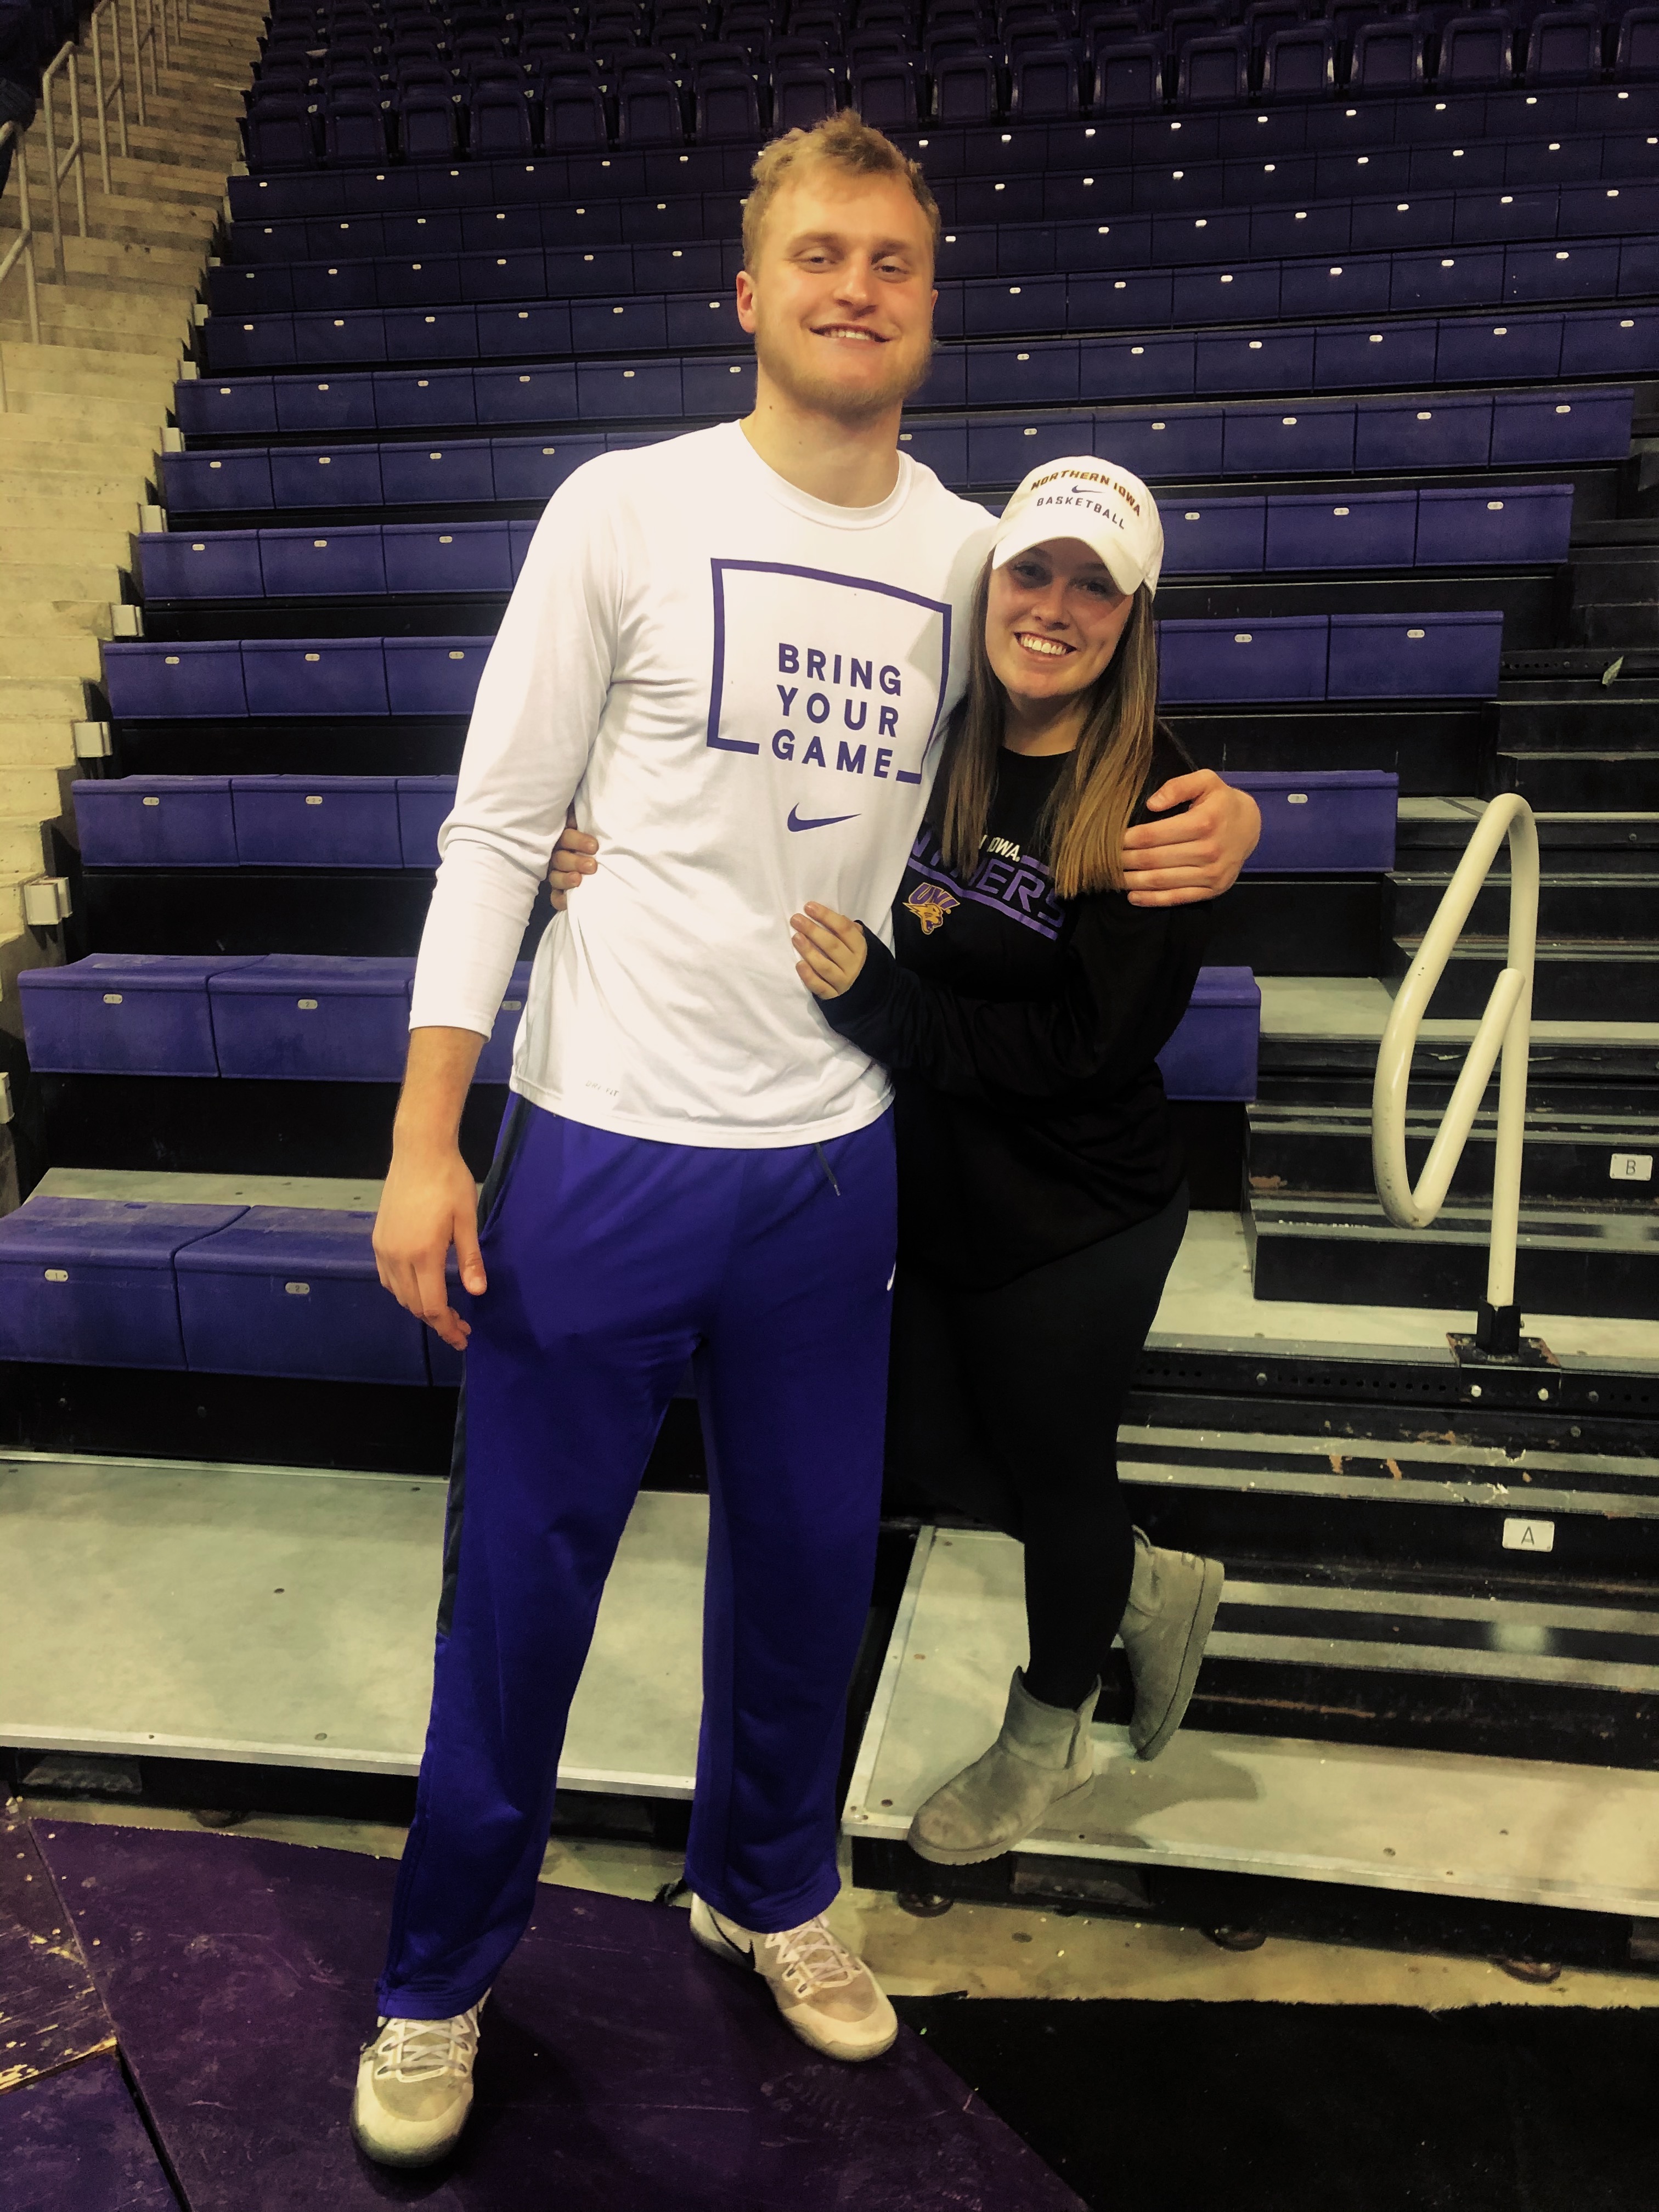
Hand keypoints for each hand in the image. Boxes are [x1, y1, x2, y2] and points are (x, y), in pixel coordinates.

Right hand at [372, 1141, 484, 1352]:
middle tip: (460, 1327)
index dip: (448, 1327)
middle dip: (437, 1321)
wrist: (419, 1151)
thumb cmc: (449, 1182)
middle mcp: (397, 1256)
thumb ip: (471, 1259)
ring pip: (398, 1294)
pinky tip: (420, 1288)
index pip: (433, 1305)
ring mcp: (384, 1248)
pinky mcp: (378, 1239)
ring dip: (419, 1307)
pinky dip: (403, 1291)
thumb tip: (478, 1292)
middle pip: (414, 1305)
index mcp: (423, 1254)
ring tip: (444, 1310)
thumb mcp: (467, 1220)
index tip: (463, 1337)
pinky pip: (387, 1278)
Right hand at [546, 805, 597, 912]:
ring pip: (554, 876)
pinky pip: (555, 896)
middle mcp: (558, 854)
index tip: (594, 847)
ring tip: (578, 880)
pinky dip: (560, 899)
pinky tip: (568, 901)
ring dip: (566, 878)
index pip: (566, 836)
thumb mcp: (596, 828)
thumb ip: (594, 821)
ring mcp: (556, 872)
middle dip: (575, 861)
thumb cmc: (600, 841)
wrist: (603, 861)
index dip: (577, 841)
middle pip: (560, 857)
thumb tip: (611, 810)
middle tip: (592, 866)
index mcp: (567, 837)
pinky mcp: (558, 890)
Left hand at [791, 903, 867, 999]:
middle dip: (813, 930)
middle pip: (832, 945)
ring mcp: (843, 982)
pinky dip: (809, 976)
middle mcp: (853, 965)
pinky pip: (820, 987)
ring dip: (809, 951)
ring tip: (796, 938)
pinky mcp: (833, 996)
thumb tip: (838, 917)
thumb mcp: (857, 945)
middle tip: (796, 919)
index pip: (844, 929)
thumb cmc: (855, 961)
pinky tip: (799, 965)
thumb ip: (849, 931)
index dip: (826, 916)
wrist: (865, 993)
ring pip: (825, 966)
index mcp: (860, 949)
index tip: (809, 907)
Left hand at [1121, 769, 1260, 906]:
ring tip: (1111, 877)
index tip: (1108, 841)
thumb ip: (1178, 786)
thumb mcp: (1205, 780)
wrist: (1251, 826)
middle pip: (1153, 860)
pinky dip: (1152, 900)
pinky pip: (1177, 898)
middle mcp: (1209, 851)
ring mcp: (1212, 874)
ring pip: (1161, 881)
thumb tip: (1151, 804)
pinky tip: (1132, 896)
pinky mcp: (1213, 890)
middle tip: (1102, 861)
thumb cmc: (1221, 801)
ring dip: (1132, 882)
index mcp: (1204, 822)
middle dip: (1124, 861)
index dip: (1126, 840)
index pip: (1153, 835)